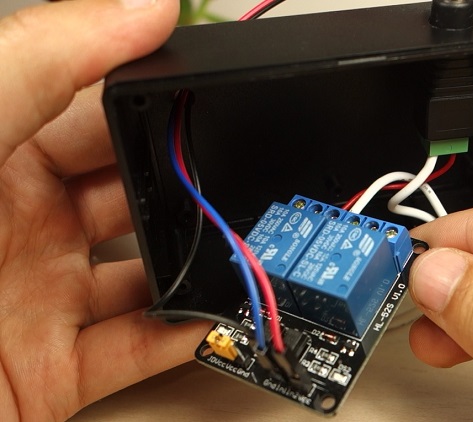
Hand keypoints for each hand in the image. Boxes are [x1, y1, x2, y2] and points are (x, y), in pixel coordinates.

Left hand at [0, 1, 207, 419]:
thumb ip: (42, 60)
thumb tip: (144, 6)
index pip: (91, 106)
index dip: (154, 93)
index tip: (216, 88)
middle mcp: (14, 225)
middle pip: (131, 191)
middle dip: (187, 182)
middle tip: (238, 175)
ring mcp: (34, 301)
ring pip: (144, 272)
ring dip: (198, 259)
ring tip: (243, 243)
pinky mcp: (47, 374)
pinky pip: (135, 349)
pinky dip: (184, 333)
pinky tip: (218, 311)